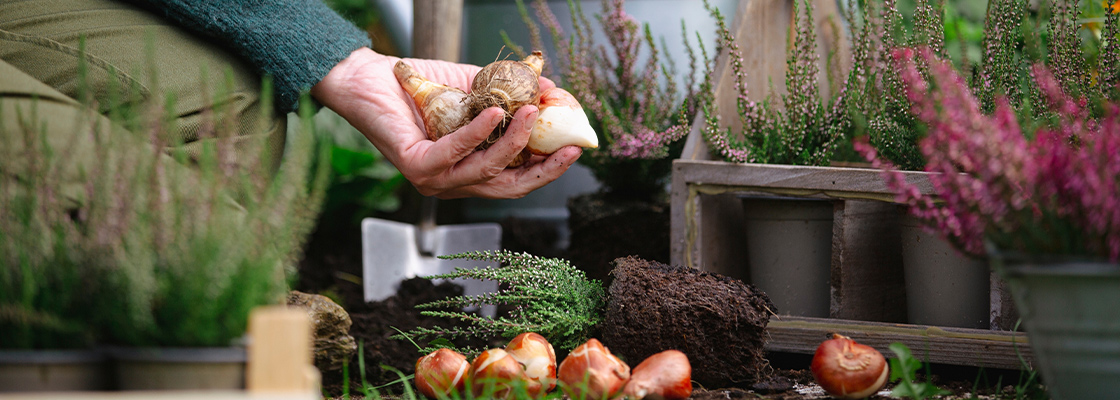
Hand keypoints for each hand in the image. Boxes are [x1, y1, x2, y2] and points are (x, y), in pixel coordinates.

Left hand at [311, 47, 582, 198]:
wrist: (368, 78)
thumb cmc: (419, 86)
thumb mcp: (475, 89)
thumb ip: (510, 93)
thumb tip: (552, 92)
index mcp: (469, 171)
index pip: (517, 180)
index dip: (548, 168)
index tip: (574, 148)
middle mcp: (454, 184)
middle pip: (509, 187)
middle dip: (544, 170)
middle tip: (569, 148)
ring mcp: (435, 181)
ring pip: (487, 170)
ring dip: (515, 143)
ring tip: (530, 113)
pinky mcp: (417, 168)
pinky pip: (455, 153)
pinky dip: (478, 134)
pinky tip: (496, 113)